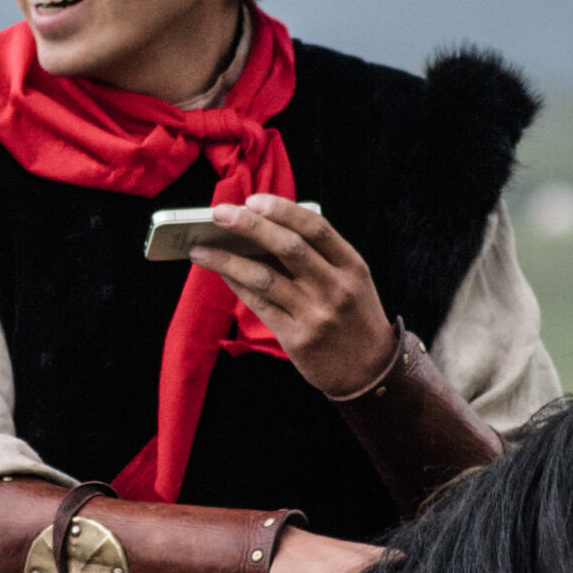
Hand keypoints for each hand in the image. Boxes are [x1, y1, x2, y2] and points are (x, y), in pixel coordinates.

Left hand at [187, 195, 397, 396]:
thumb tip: (263, 229)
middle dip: (250, 226)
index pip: (315, 228)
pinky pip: (260, 306)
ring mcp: (316, 315)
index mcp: (352, 265)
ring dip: (228, 260)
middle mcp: (335, 288)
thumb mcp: (351, 280)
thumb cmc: (354, 316)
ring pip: (265, 278)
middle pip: (288, 248)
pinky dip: (237, 285)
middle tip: (219, 214)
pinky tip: (221, 273)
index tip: (252, 200)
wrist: (372, 372)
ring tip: (200, 248)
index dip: (282, 210)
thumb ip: (318, 256)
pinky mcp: (298, 340)